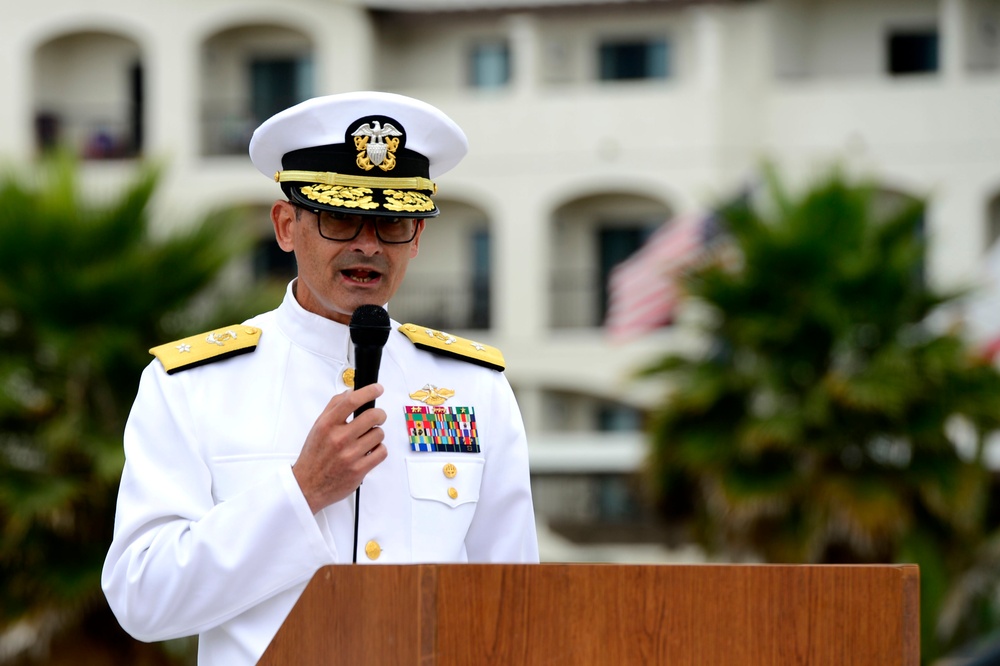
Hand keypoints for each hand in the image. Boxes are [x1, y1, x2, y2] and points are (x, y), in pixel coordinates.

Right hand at [292, 383, 387, 512]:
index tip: (378, 389)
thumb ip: (334, 407)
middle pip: (373, 416)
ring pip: (379, 434)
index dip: (369, 391)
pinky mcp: (359, 470)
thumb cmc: (314, 455)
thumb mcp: (318, 426)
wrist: (307, 486)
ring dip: (376, 435)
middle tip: (377, 417)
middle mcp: (339, 439)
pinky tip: (369, 451)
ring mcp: (350, 455)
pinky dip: (378, 450)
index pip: (351, 401)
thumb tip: (352, 392)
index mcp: (327, 425)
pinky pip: (381, 452)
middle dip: (379, 415)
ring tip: (367, 439)